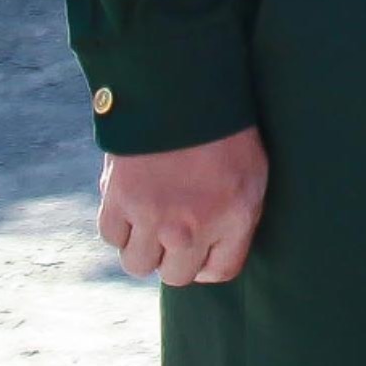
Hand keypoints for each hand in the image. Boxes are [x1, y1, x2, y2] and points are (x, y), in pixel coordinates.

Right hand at [98, 126, 266, 285]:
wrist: (183, 89)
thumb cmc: (225, 130)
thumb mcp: (252, 173)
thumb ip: (237, 219)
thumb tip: (211, 255)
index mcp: (233, 217)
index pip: (219, 272)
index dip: (208, 264)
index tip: (201, 250)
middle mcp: (191, 227)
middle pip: (176, 276)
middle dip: (176, 258)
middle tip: (175, 231)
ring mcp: (152, 217)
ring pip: (138, 264)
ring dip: (144, 247)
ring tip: (153, 218)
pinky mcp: (118, 201)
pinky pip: (112, 237)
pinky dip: (120, 225)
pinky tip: (132, 202)